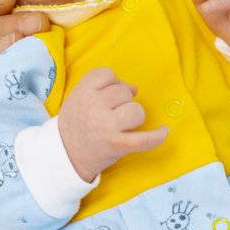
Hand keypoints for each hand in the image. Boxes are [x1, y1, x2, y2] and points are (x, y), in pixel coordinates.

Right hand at [57, 66, 168, 182]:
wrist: (66, 155)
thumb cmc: (76, 124)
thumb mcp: (78, 98)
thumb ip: (101, 87)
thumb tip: (134, 88)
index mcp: (82, 93)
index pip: (106, 74)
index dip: (111, 83)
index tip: (108, 96)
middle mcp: (94, 107)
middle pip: (124, 91)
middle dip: (123, 101)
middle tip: (112, 115)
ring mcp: (106, 126)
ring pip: (136, 110)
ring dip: (134, 117)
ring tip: (123, 126)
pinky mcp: (117, 144)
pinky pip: (144, 138)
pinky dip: (157, 136)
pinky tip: (163, 131)